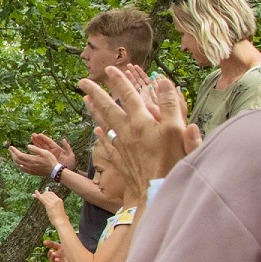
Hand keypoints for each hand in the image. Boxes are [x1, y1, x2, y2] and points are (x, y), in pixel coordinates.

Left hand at [9, 142, 58, 177]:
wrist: (54, 171)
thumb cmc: (51, 161)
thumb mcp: (45, 152)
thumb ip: (36, 149)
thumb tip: (28, 146)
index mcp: (32, 160)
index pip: (19, 155)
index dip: (14, 151)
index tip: (11, 146)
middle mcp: (29, 166)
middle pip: (17, 160)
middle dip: (12, 154)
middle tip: (10, 149)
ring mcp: (29, 170)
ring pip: (18, 165)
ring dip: (14, 159)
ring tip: (13, 154)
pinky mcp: (31, 172)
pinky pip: (22, 168)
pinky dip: (18, 164)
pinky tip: (19, 162)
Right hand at [28, 133, 74, 169]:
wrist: (67, 173)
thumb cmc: (70, 165)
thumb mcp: (70, 155)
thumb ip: (67, 147)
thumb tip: (64, 139)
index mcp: (57, 149)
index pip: (50, 142)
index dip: (44, 138)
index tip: (39, 134)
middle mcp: (52, 152)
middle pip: (44, 144)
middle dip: (38, 139)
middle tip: (32, 135)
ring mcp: (49, 156)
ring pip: (41, 149)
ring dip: (36, 144)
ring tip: (31, 139)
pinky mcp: (46, 161)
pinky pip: (40, 155)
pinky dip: (36, 152)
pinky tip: (31, 149)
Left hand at [32, 189, 67, 224]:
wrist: (62, 222)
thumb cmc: (61, 219)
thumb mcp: (60, 212)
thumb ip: (61, 211)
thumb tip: (66, 217)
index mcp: (59, 200)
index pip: (51, 194)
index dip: (46, 193)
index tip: (41, 194)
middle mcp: (56, 200)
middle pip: (47, 193)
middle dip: (42, 194)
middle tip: (36, 195)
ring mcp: (53, 202)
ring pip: (44, 196)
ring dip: (38, 195)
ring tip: (34, 195)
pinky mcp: (49, 205)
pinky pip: (42, 199)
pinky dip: (38, 195)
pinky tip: (34, 194)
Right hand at [45, 238, 70, 261]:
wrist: (76, 254)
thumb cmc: (67, 250)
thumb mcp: (59, 246)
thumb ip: (52, 244)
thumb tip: (44, 241)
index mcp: (55, 256)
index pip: (50, 256)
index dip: (49, 254)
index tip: (51, 250)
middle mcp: (57, 261)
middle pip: (52, 261)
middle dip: (52, 257)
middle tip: (53, 253)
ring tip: (57, 258)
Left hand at [80, 68, 201, 198]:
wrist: (155, 192)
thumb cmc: (172, 162)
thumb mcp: (178, 130)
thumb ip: (171, 105)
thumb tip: (164, 81)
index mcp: (142, 122)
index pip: (128, 95)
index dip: (119, 81)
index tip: (110, 69)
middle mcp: (127, 131)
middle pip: (109, 107)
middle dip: (96, 92)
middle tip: (82, 81)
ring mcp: (121, 145)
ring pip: (104, 123)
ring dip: (94, 110)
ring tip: (84, 99)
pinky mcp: (120, 159)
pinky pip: (107, 143)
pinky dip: (101, 134)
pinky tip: (96, 129)